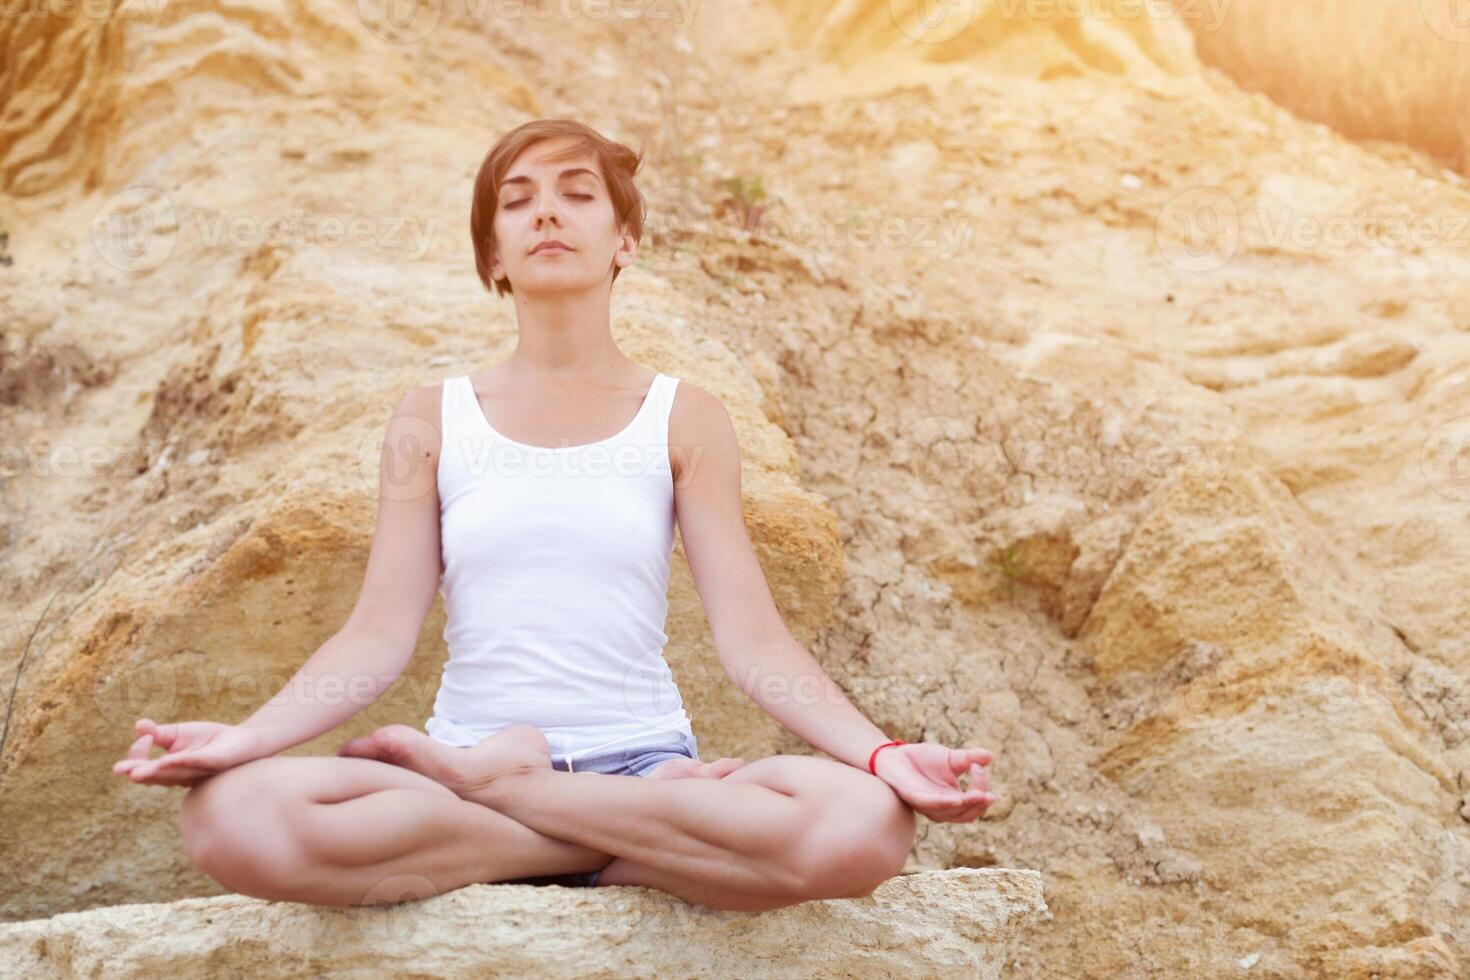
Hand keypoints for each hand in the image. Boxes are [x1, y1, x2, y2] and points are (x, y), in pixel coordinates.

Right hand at [112, 717, 270, 787]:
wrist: (241, 740)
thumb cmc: (208, 740)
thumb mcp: (178, 733)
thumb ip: (157, 733)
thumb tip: (138, 725)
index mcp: (167, 768)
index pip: (141, 765)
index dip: (136, 752)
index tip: (144, 735)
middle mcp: (178, 774)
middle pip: (151, 776)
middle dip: (135, 771)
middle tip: (119, 769)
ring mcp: (194, 771)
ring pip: (170, 773)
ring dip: (153, 771)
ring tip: (137, 771)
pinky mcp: (212, 762)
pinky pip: (193, 763)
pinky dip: (179, 761)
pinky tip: (166, 760)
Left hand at [871, 742, 994, 822]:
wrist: (894, 755)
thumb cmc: (923, 760)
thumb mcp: (951, 758)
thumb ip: (969, 758)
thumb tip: (990, 756)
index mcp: (954, 799)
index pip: (976, 802)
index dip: (983, 788)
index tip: (979, 766)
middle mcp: (943, 807)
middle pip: (967, 814)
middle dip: (979, 804)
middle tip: (987, 792)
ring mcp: (928, 805)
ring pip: (951, 813)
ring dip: (966, 805)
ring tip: (978, 795)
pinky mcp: (913, 797)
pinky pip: (931, 805)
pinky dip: (945, 803)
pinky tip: (957, 798)